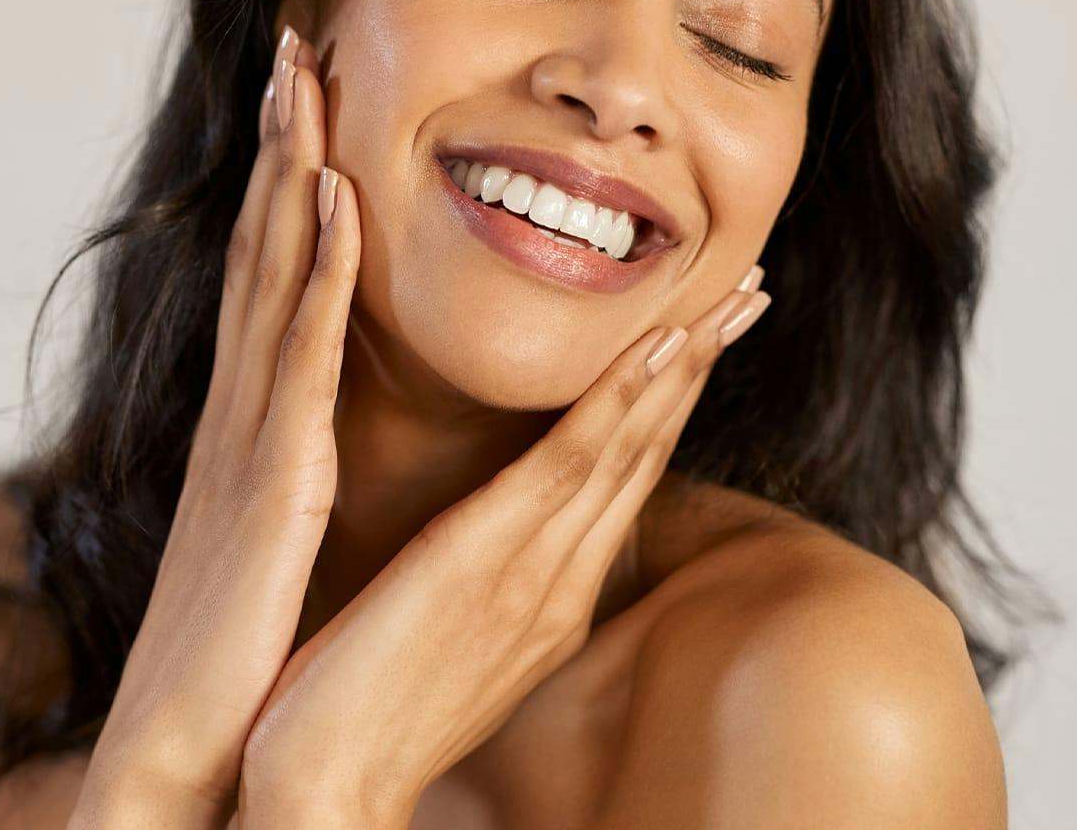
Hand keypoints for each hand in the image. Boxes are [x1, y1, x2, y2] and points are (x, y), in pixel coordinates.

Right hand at [69, 25, 360, 827]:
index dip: (288, 178)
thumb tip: (314, 407)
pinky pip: (302, 349)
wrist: (195, 750)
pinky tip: (336, 194)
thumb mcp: (273, 520)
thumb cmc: (245, 638)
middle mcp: (246, 402)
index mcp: (257, 414)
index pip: (274, 270)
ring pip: (276, 270)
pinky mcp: (275, 470)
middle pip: (266, 243)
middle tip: (299, 44)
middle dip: (281, 139)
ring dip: (293, 167)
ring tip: (306, 77)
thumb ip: (292, 451)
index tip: (311, 99)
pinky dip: (318, 265)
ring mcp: (254, 428)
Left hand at [237, 263, 770, 825]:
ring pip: (629, 446)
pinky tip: (658, 348)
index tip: (701, 334)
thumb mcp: (452, 632)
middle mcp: (567, 577)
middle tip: (748, 295)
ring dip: (683, 366)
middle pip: (650, 451)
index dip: (673, 400)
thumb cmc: (375, 701)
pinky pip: (572, 464)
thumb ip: (495, 575)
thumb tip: (505, 527)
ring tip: (727, 300)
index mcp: (557, 592)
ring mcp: (538, 569)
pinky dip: (622, 401)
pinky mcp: (491, 558)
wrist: (328, 783)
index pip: (629, 476)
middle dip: (703, 367)